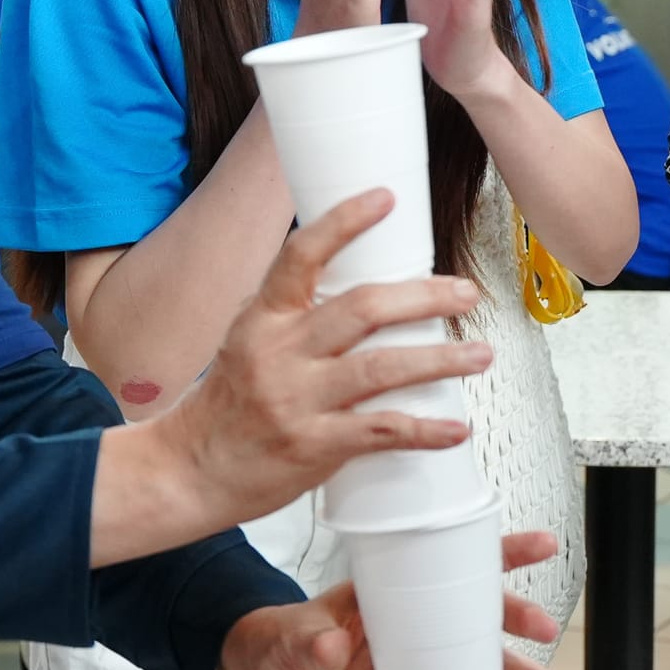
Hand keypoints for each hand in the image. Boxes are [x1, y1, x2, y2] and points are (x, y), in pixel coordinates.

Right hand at [94, 191, 485, 562]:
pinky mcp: (311, 445)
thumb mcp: (248, 344)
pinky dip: (424, 429)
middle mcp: (279, 352)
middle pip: (363, 308)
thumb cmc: (227, 408)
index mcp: (263, 318)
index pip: (303, 255)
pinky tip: (455, 428)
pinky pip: (380, 431)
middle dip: (424, 296)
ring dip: (440, 360)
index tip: (386, 199)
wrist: (190, 470)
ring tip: (479, 355)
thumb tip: (365, 296)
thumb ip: (296, 320)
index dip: (345, 221)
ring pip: (381, 367)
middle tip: (465, 292)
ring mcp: (296, 399)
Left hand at [221, 533, 569, 669]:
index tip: (538, 545)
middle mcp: (415, 624)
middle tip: (543, 629)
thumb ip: (310, 642)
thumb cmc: (279, 644)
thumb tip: (330, 645)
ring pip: (482, 666)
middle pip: (479, 614)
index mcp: (390, 592)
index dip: (497, 553)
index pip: (450, 561)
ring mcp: (420, 663)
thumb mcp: (290, 638)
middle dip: (518, 619)